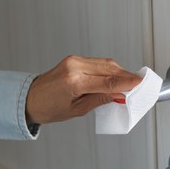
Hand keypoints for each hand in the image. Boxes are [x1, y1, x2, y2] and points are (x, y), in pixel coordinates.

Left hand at [26, 56, 140, 123]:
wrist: (30, 98)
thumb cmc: (49, 107)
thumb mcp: (78, 110)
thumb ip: (101, 99)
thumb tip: (120, 95)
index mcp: (74, 82)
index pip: (108, 81)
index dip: (127, 82)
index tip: (139, 83)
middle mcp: (74, 67)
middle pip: (109, 69)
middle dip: (126, 76)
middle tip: (139, 83)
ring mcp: (74, 60)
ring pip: (105, 63)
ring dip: (120, 72)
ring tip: (129, 82)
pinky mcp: (74, 59)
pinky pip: (98, 62)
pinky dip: (109, 69)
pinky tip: (116, 76)